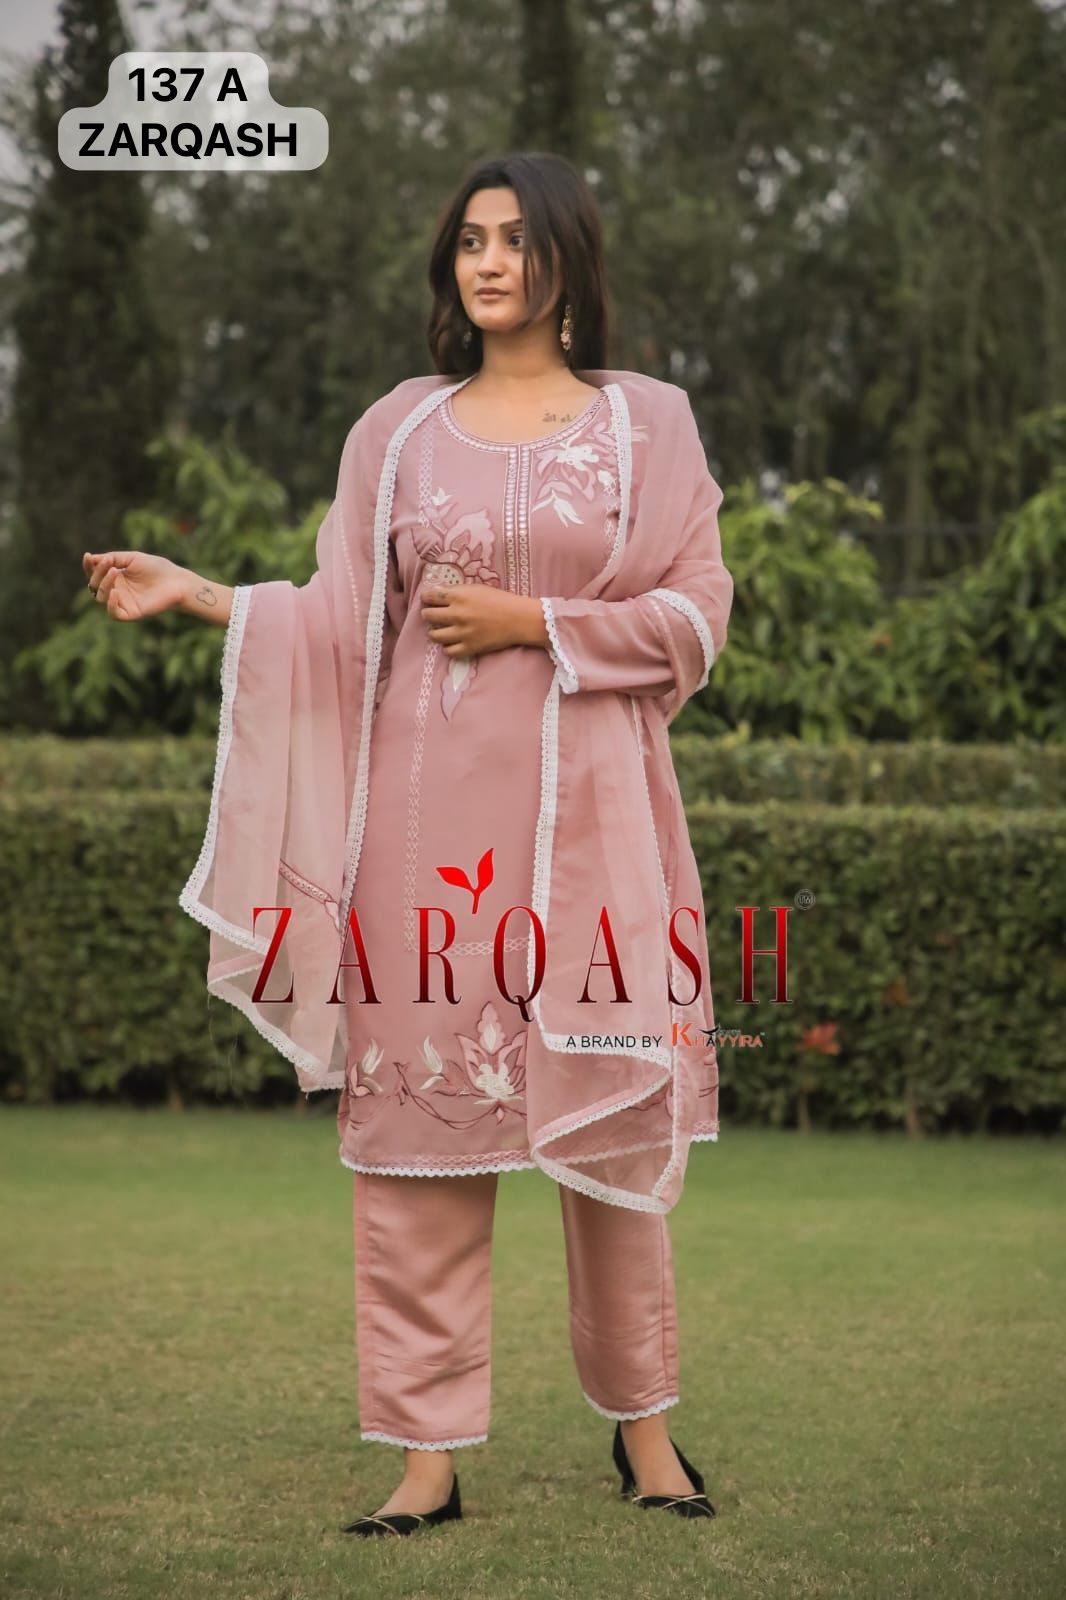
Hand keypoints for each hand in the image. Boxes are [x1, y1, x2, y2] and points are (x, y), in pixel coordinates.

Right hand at [83, 550, 185, 620]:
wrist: (176, 581)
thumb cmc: (156, 568)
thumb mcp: (132, 558)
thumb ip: (112, 558)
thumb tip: (91, 558)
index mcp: (115, 578)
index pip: (94, 574)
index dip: (89, 566)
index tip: (88, 556)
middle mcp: (116, 591)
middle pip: (95, 586)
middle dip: (98, 573)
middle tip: (109, 563)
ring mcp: (123, 603)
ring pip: (101, 598)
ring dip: (104, 584)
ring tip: (115, 571)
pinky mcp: (131, 614)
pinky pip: (114, 614)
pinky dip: (110, 604)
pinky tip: (114, 592)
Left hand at [420, 583, 543, 658]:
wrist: (519, 619)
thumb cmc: (500, 600)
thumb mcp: (477, 588)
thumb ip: (457, 591)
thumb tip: (438, 594)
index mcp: (458, 596)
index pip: (429, 597)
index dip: (426, 598)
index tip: (428, 600)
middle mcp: (457, 614)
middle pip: (428, 616)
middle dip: (428, 614)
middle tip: (433, 615)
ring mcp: (462, 632)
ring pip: (434, 635)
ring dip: (435, 632)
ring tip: (441, 630)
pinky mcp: (469, 647)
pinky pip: (448, 651)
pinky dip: (448, 647)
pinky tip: (452, 642)